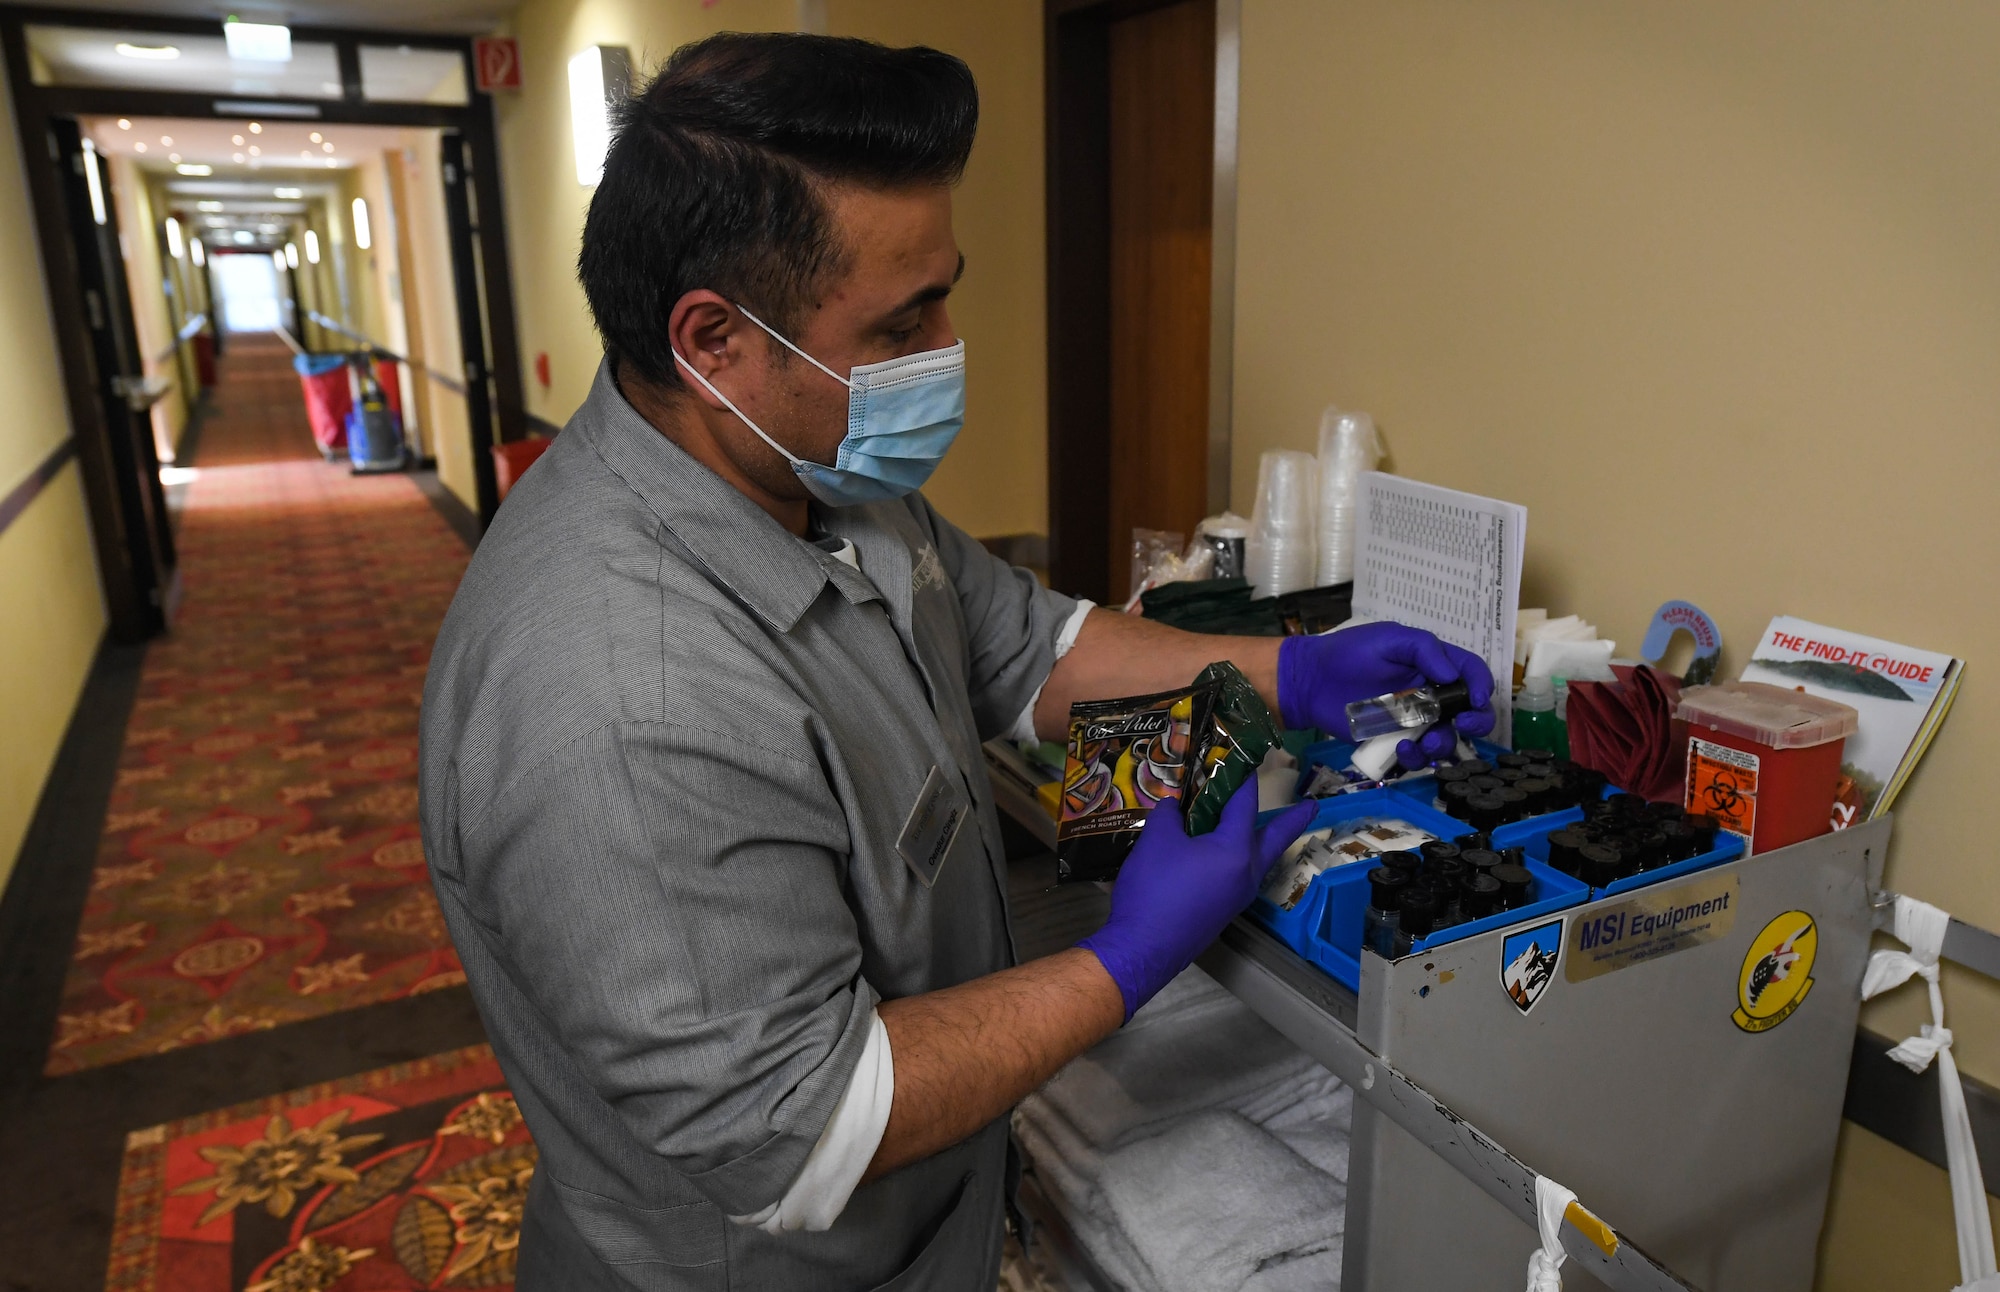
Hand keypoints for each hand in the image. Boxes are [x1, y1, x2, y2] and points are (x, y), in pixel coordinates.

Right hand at [1077, 782, 1314, 1020]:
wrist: (1144, 947)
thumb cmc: (1154, 889)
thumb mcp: (1156, 841)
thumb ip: (1168, 815)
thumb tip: (1173, 806)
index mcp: (1235, 850)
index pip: (1244, 805)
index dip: (1243, 780)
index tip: (1247, 760)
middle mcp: (1246, 872)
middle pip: (1275, 839)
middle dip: (1294, 821)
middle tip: (1312, 807)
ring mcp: (1237, 896)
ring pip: (1259, 859)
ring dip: (1264, 841)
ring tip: (1262, 827)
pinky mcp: (1223, 910)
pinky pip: (1240, 875)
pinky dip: (1239, 858)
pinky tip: (1220, 855)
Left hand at [1277, 621, 1495, 767]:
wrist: (1311, 680)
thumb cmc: (1349, 652)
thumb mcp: (1389, 639)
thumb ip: (1423, 649)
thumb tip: (1452, 674)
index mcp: (1433, 663)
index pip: (1471, 672)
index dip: (1481, 684)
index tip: (1477, 698)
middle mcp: (1431, 692)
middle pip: (1471, 710)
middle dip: (1477, 720)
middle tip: (1463, 723)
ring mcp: (1414, 719)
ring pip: (1446, 738)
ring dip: (1444, 744)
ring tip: (1426, 741)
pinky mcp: (1395, 739)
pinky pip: (1417, 755)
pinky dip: (1416, 757)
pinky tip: (1402, 748)